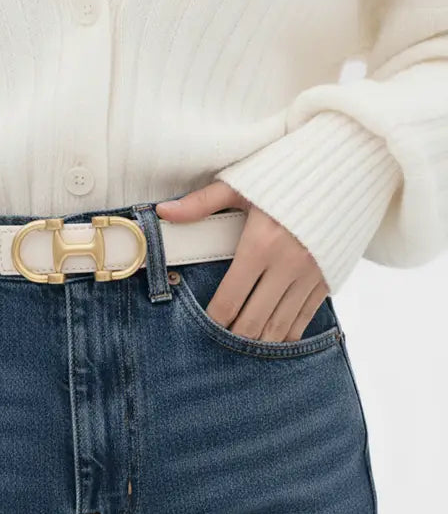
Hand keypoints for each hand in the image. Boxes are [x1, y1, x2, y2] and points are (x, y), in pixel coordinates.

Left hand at [155, 181, 328, 341]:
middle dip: (233, 338)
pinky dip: (288, 334)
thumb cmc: (289, 172)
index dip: (213, 321)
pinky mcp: (330, 278)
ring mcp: (312, 275)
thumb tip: (163, 211)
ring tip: (242, 348)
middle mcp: (288, 265)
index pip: (229, 300)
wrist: (350, 165)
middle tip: (218, 344)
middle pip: (253, 322)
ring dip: (260, 343)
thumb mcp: (242, 183)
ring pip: (281, 328)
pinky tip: (274, 340)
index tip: (202, 327)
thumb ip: (201, 203)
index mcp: (261, 245)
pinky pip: (306, 319)